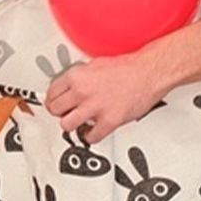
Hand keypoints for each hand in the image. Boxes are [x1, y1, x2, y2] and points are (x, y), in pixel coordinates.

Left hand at [44, 52, 169, 143]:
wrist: (149, 73)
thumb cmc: (128, 68)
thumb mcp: (96, 64)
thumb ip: (80, 77)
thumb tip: (71, 86)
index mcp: (77, 76)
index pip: (51, 93)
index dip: (53, 99)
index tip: (55, 102)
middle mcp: (82, 92)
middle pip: (55, 110)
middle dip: (59, 112)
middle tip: (65, 113)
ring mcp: (95, 108)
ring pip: (67, 125)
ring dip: (72, 125)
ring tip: (78, 122)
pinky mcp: (109, 121)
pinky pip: (90, 137)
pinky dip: (90, 136)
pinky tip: (92, 131)